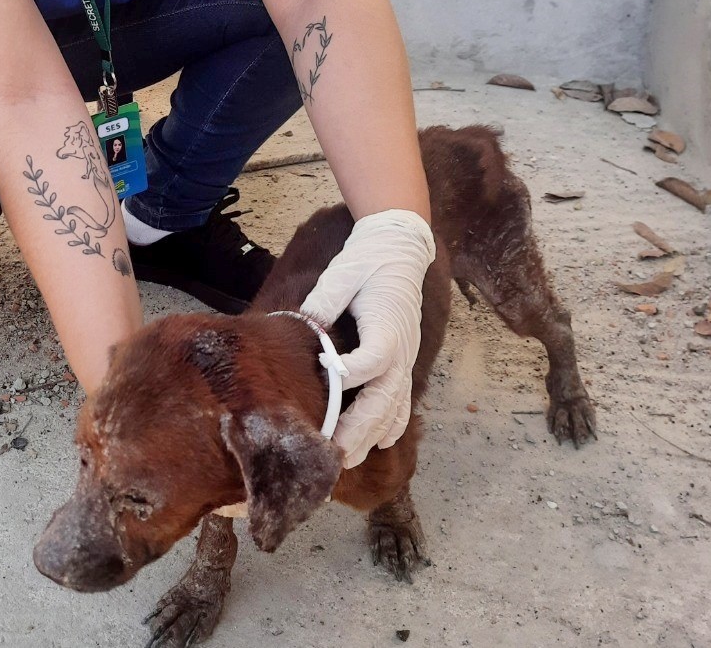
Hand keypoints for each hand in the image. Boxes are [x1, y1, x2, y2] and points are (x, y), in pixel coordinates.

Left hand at [299, 209, 435, 467]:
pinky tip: (375, 444)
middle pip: (385, 398)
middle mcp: (402, 349)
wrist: (401, 249)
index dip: (351, 373)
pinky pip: (402, 402)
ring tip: (346, 460)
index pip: (374, 359)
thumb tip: (303, 323)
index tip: (326, 379)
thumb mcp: (343, 272)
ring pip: (394, 408)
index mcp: (387, 324)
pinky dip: (391, 425)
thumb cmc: (368, 259)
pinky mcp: (405, 362)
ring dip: (371, 436)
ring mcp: (407, 359)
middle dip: (359, 429)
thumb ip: (326, 298)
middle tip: (333, 454)